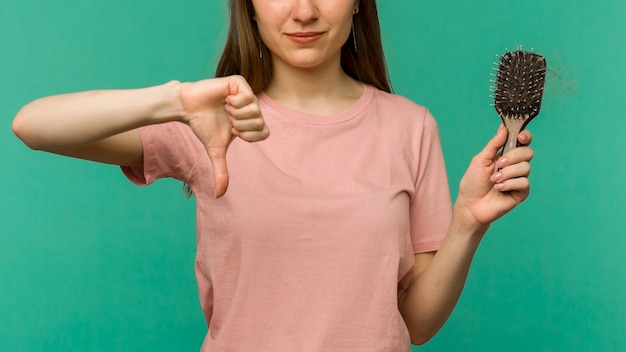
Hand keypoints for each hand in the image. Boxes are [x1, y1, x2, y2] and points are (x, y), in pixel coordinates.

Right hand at [179, 75, 269, 196]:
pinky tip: (225, 100)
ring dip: (236, 114)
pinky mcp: (238, 83)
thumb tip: (219, 196)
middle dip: (240, 125)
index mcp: (251, 121)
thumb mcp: (215, 151)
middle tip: (228, 119)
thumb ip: (221, 171)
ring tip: (225, 109)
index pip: (264, 133)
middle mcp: (252, 107)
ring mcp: (246, 94)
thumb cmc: (203, 126)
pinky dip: (235, 103)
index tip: (232, 131)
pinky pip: (247, 96)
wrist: (188, 109)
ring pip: (255, 110)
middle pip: (260, 122)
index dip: (247, 135)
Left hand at [454, 124, 533, 229]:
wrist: (470, 205)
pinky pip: (524, 182)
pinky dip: (510, 184)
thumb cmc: (472, 183)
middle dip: (512, 157)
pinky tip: (498, 188)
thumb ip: (493, 144)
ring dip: (507, 173)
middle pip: (527, 152)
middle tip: (498, 164)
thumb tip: (503, 128)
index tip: (520, 136)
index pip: (522, 142)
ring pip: (525, 167)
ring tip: (493, 180)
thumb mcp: (480, 160)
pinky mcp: (521, 192)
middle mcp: (514, 165)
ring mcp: (518, 179)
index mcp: (505, 155)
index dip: (525, 136)